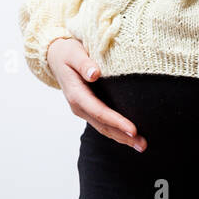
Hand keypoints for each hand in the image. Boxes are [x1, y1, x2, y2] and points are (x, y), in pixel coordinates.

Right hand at [46, 36, 146, 152]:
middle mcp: (79, 106)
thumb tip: (94, 73)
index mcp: (76, 94)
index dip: (116, 122)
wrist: (55, 57)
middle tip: (143, 145)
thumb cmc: (67, 53)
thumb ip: (84, 63)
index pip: (99, 111)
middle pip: (103, 125)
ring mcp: (83, 109)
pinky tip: (130, 136)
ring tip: (140, 145)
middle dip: (123, 136)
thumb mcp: (74, 53)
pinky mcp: (89, 108)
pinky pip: (103, 123)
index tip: (133, 129)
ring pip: (103, 128)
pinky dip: (116, 131)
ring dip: (122, 138)